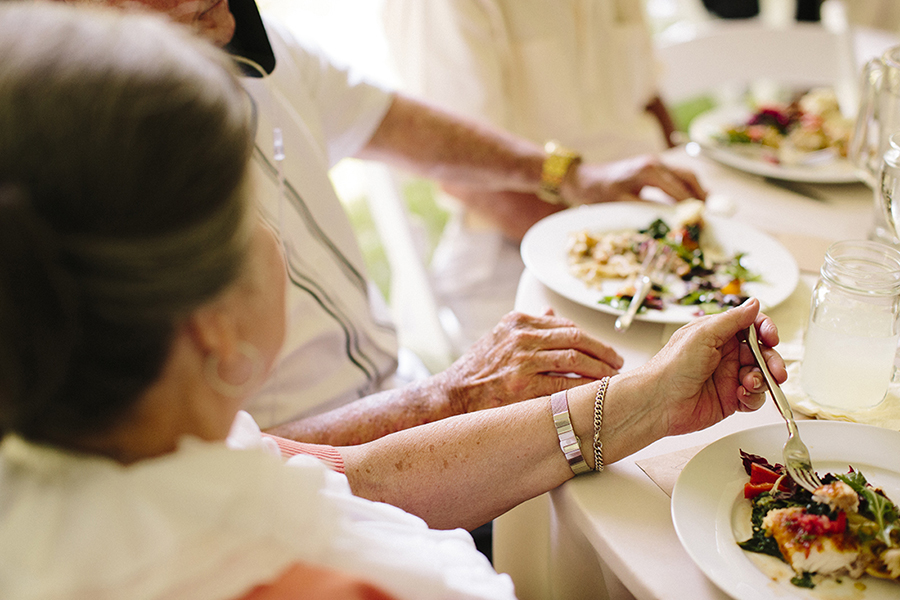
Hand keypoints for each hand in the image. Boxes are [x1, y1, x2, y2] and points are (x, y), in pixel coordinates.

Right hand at [435, 309, 623, 413]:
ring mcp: (521, 362)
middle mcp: (521, 337)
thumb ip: (529, 325)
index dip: (592, 339)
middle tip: (618, 364)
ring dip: (599, 370)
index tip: (607, 351)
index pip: (567, 325)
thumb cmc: (478, 369)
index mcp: (518, 322)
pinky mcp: (520, 388)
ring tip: (612, 380)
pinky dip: (582, 390)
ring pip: (574, 361)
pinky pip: (562, 386)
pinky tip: (594, 395)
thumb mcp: (500, 337)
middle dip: (603, 352)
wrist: (451, 395)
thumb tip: (552, 312)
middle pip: (576, 339)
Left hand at [563, 155, 707, 205]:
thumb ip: (646, 209)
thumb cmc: (597, 192)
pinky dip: (686, 187)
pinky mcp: (652, 167)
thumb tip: (670, 219)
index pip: (679, 190)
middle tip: (712, 214)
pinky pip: (676, 176)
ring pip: (685, 175)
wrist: (583, 179)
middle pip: (688, 177)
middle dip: (702, 195)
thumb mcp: (620, 203)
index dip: (692, 206)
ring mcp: (654, 162)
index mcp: (648, 170)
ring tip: (706, 209)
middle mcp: (655, 162)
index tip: (703, 219)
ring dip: (697, 190)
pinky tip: (690, 201)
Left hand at [635, 297, 784, 436]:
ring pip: (762, 376)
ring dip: (763, 380)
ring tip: (749, 383)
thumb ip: (732, 319)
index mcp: (718, 335)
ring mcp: (729, 377)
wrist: (658, 401)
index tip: (772, 338)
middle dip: (772, 361)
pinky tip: (742, 396)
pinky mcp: (731, 399)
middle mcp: (725, 355)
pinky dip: (754, 398)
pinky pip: (755, 398)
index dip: (766, 331)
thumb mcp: (703, 334)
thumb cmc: (672, 366)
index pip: (752, 327)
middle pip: (762, 353)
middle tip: (776, 371)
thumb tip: (753, 303)